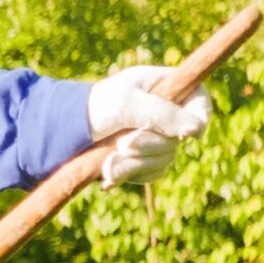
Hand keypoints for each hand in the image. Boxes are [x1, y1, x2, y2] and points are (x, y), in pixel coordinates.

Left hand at [85, 65, 213, 187]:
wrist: (64, 133)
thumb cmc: (95, 107)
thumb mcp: (126, 104)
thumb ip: (161, 113)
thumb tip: (196, 129)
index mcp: (167, 88)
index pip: (199, 102)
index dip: (199, 118)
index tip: (188, 134)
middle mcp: (167, 113)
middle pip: (179, 138)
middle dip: (149, 145)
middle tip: (123, 143)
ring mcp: (157, 137)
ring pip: (165, 159)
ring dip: (134, 163)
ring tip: (108, 162)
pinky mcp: (145, 159)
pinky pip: (151, 173)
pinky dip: (129, 174)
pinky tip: (108, 173)